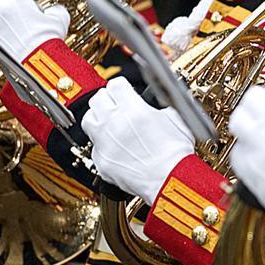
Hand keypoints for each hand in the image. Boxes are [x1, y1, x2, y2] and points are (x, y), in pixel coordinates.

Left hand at [82, 77, 194, 204]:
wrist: (169, 179)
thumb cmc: (175, 154)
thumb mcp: (175, 119)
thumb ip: (160, 106)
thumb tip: (157, 103)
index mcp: (133, 109)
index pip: (115, 84)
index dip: (121, 86)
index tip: (124, 89)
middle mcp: (114, 123)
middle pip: (97, 99)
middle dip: (107, 99)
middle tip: (116, 104)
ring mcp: (105, 143)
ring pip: (88, 120)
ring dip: (98, 118)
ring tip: (109, 122)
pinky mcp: (101, 161)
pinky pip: (95, 146)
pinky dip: (103, 145)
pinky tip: (115, 147)